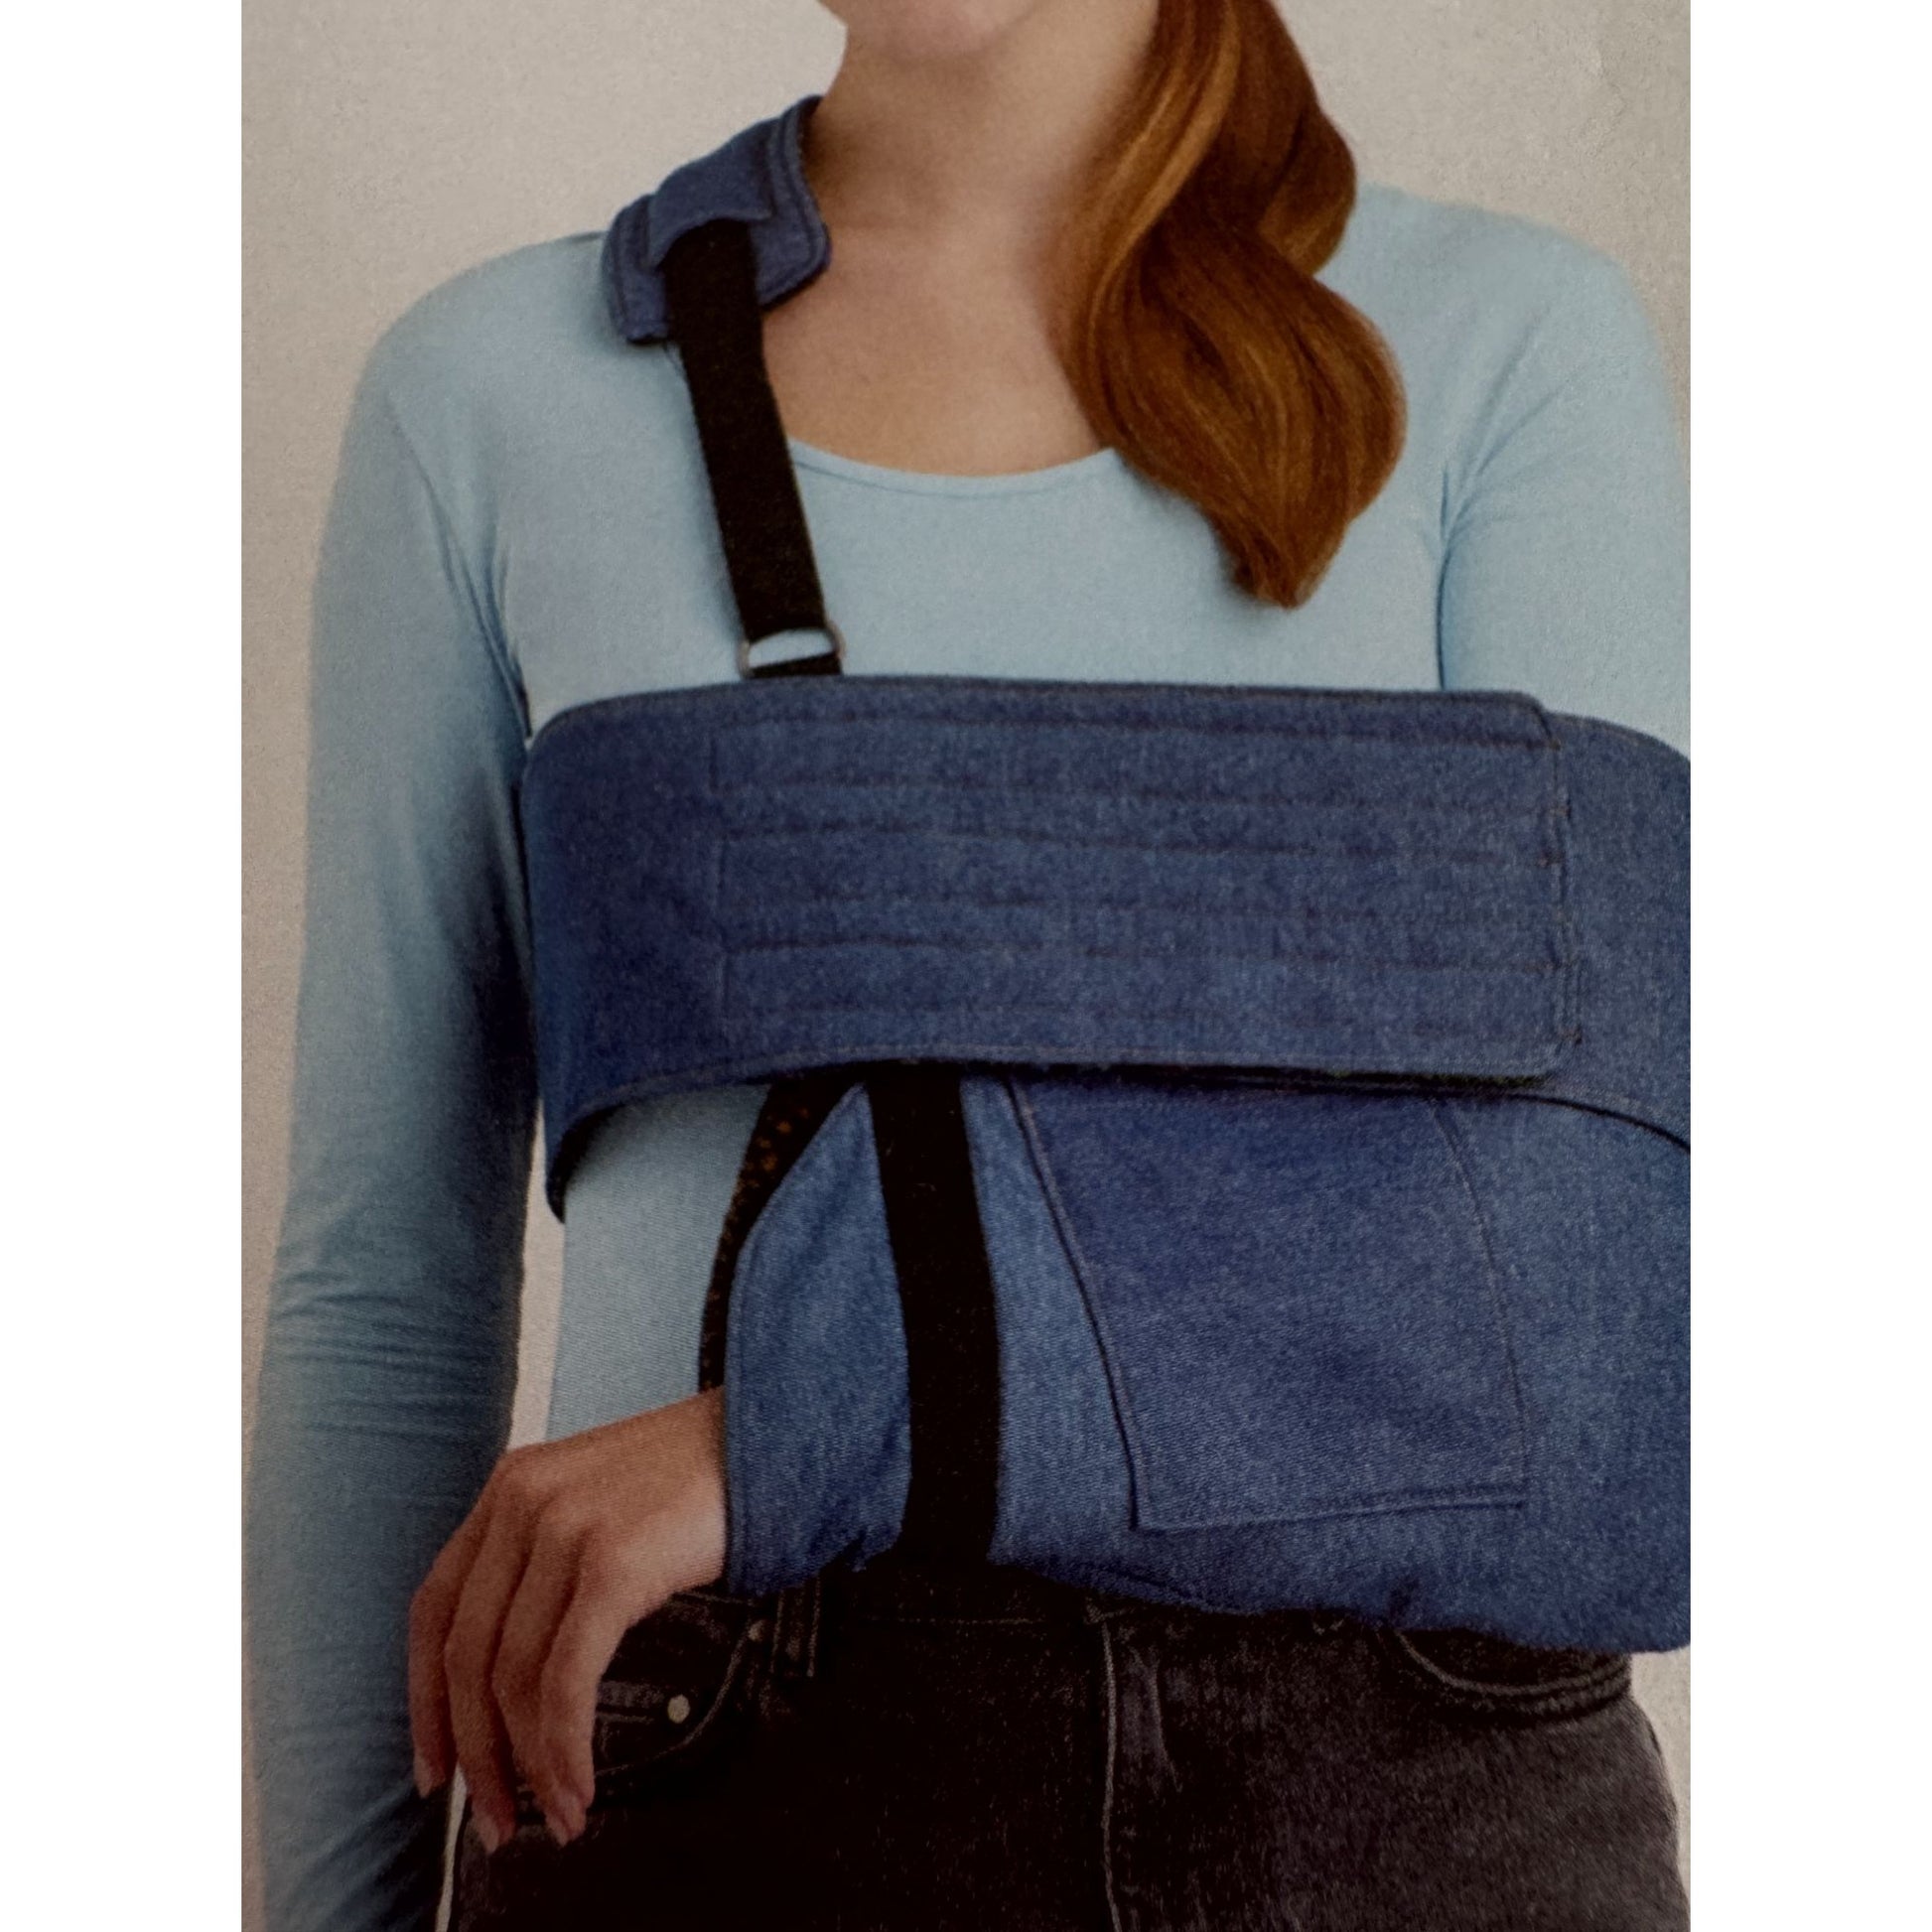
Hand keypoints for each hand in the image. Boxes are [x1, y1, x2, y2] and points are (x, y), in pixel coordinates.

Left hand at [407, 1388, 727, 1849]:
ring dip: (528, 1767)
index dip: (425, 1701)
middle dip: (475, 1755)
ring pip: (513, 1677)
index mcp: (511, 1487)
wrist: (773, 1439)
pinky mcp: (613, 1562)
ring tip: (554, 1814)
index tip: (436, 1766)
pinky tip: (579, 1785)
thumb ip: (547, 1560)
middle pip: (466, 1655)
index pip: (435, 1609)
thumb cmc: (698, 1480)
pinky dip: (565, 1749)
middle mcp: (524, 1502)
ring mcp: (566, 1529)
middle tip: (493, 1819)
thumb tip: (517, 1676)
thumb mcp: (597, 1500)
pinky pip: (566, 1680)